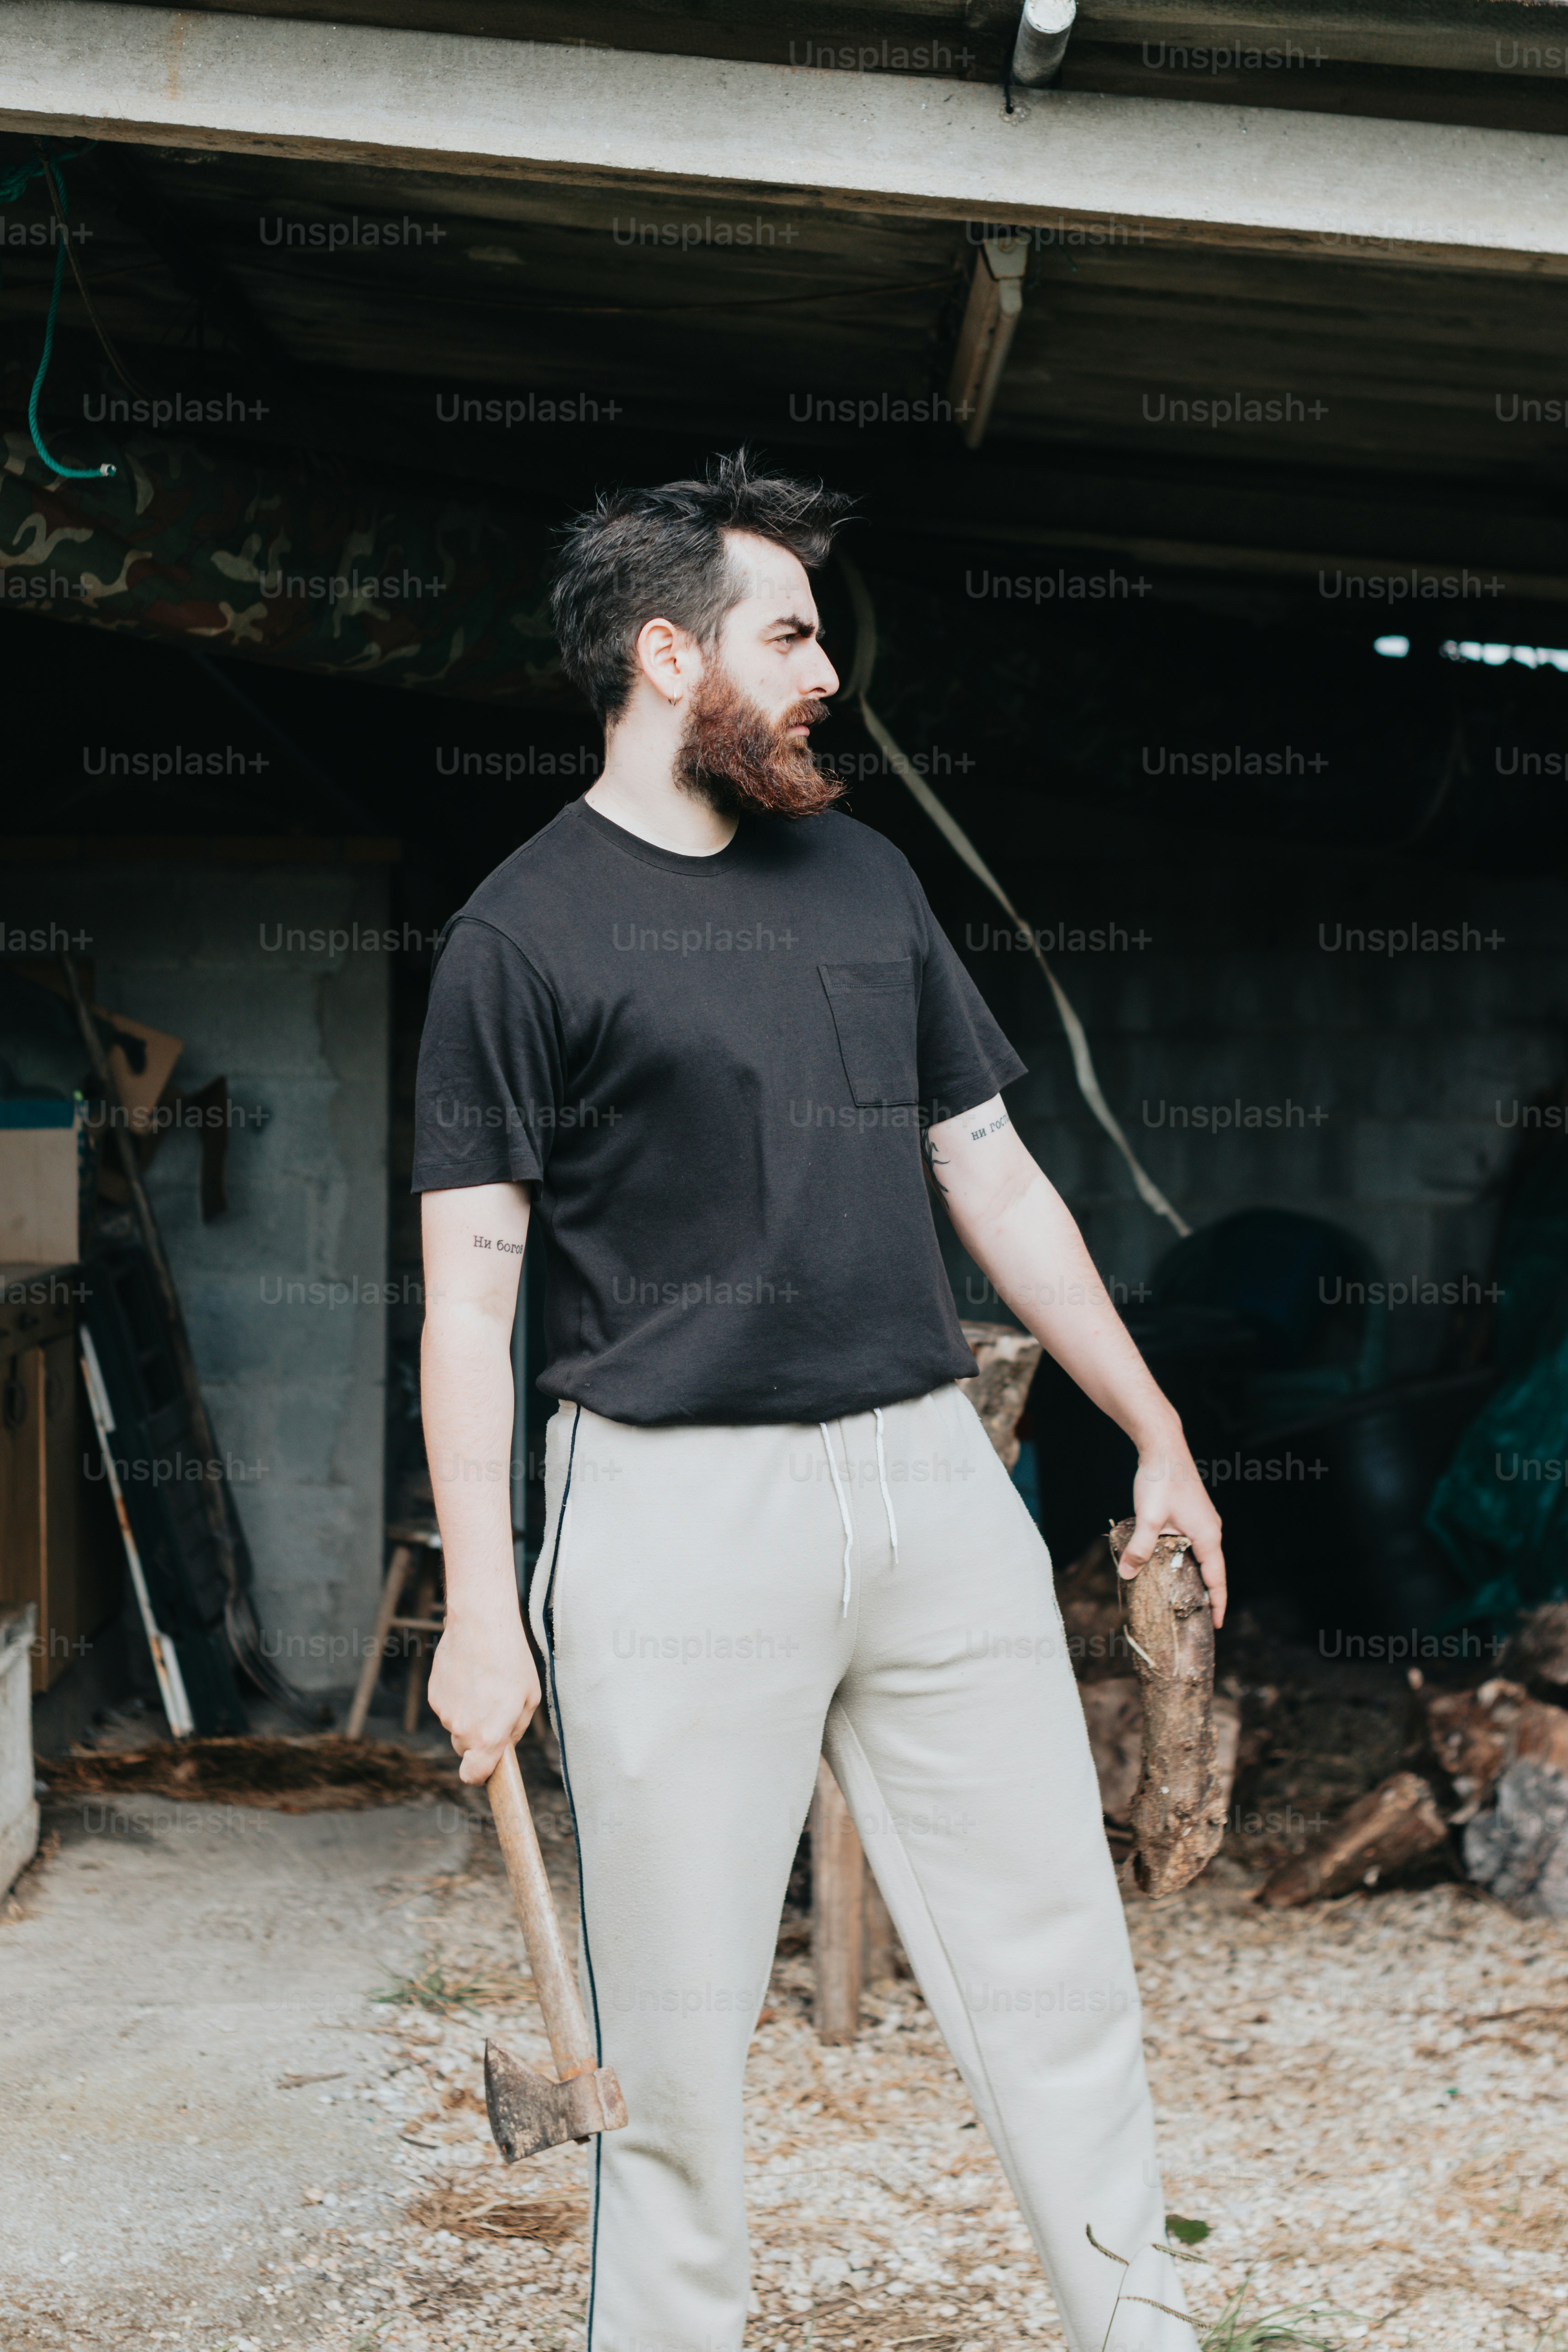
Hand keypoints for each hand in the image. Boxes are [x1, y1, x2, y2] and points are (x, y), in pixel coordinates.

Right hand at [427, 1609, 540, 1784]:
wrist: (480, 1625)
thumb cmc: (511, 1660)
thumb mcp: (529, 1698)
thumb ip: (516, 1730)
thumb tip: (504, 1746)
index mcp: (488, 1736)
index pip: (474, 1776)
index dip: (479, 1775)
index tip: (486, 1768)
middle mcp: (462, 1730)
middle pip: (466, 1749)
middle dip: (479, 1738)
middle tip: (495, 1708)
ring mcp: (444, 1713)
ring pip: (457, 1725)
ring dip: (469, 1713)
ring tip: (484, 1682)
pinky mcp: (433, 1695)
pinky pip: (447, 1707)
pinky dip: (457, 1697)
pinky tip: (469, 1675)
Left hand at [1118, 1438, 1226, 1628]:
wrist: (1163, 1445)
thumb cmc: (1160, 1480)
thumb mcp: (1147, 1518)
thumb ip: (1139, 1549)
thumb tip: (1127, 1576)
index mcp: (1208, 1536)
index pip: (1217, 1579)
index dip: (1216, 1604)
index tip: (1215, 1626)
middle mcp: (1211, 1530)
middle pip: (1212, 1570)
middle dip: (1205, 1594)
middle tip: (1194, 1618)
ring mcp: (1203, 1521)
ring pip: (1201, 1556)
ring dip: (1194, 1575)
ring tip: (1181, 1597)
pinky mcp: (1193, 1513)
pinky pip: (1193, 1544)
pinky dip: (1185, 1558)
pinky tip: (1169, 1564)